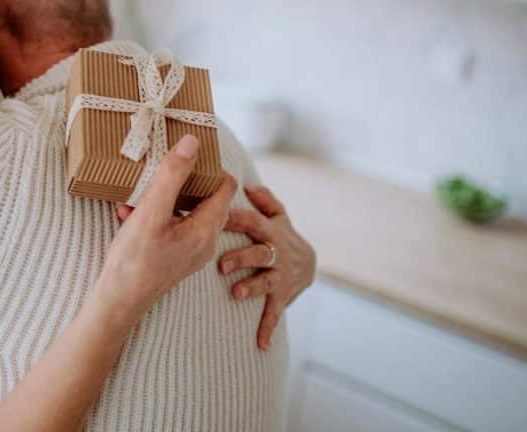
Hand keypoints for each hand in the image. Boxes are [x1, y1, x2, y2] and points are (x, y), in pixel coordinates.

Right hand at [98, 134, 237, 322]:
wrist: (118, 302)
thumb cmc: (134, 261)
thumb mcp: (151, 212)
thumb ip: (172, 176)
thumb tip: (192, 143)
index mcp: (206, 229)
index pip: (226, 186)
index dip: (210, 166)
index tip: (187, 154)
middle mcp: (206, 241)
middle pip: (208, 197)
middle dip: (184, 180)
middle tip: (161, 169)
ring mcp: (192, 251)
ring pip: (188, 211)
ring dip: (164, 198)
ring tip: (136, 195)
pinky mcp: (177, 257)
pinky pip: (175, 226)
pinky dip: (156, 215)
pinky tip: (128, 214)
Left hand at [217, 186, 316, 350]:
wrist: (310, 264)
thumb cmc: (282, 234)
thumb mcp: (277, 215)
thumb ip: (264, 199)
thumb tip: (247, 183)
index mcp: (271, 231)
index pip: (252, 221)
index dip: (235, 218)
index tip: (216, 215)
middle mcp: (277, 253)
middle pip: (260, 252)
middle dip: (241, 257)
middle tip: (221, 264)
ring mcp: (281, 276)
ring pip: (266, 281)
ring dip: (251, 287)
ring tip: (234, 294)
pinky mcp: (283, 296)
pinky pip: (275, 313)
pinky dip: (267, 328)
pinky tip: (258, 343)